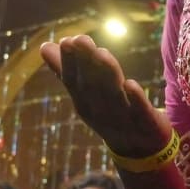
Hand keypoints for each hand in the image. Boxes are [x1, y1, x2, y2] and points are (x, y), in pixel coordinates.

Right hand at [40, 36, 171, 158]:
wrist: (138, 149)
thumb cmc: (108, 113)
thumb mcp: (85, 94)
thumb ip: (66, 70)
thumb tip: (44, 46)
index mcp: (84, 101)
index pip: (74, 80)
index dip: (69, 63)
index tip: (65, 41)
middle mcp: (100, 109)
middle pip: (92, 84)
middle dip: (86, 62)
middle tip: (79, 39)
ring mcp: (122, 116)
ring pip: (113, 93)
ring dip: (108, 74)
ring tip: (102, 54)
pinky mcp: (145, 121)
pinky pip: (140, 110)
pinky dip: (135, 98)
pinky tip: (131, 83)